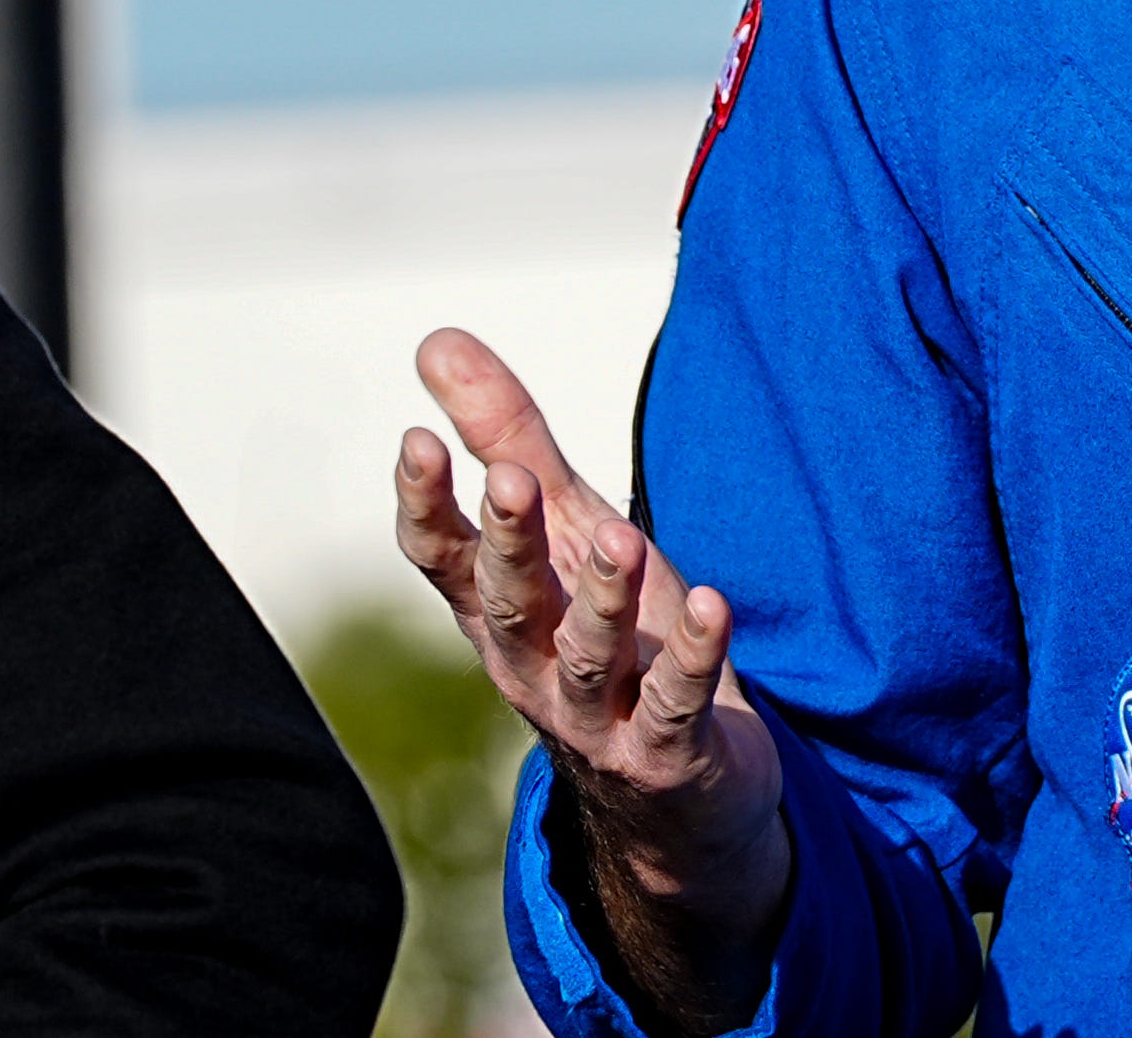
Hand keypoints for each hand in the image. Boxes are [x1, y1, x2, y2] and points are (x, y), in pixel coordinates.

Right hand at [394, 330, 787, 1034]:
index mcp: (502, 612)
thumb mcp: (566, 530)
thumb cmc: (612, 634)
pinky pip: (677, 704)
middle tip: (510, 479)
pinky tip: (714, 605)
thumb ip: (507, 436)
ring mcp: (599, 717)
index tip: (417, 440)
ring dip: (604, 600)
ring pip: (591, 658)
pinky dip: (694, 658)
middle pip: (509, 605)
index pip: (443, 561)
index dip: (426, 507)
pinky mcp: (667, 753)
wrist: (677, 790)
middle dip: (509, 545)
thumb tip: (434, 342)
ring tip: (622, 539)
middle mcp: (535, 665)